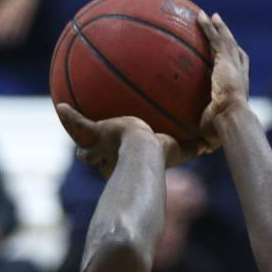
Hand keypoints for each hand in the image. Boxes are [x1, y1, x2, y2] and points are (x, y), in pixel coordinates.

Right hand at [56, 103, 199, 176]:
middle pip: (94, 160)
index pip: (115, 166)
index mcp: (125, 163)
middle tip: (89, 153)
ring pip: (83, 146)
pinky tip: (60, 106)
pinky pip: (77, 124)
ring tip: (66, 126)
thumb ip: (194, 148)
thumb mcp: (179, 150)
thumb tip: (211, 147)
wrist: (142, 150)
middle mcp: (109, 159)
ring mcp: (101, 147)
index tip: (113, 163)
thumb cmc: (159, 155)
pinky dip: (68, 117)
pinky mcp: (96, 133)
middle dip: (92, 156)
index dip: (112, 166)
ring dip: (76, 136)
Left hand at [197, 11, 249, 144]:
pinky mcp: (226, 60)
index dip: (236, 65)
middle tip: (222, 30)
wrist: (232, 120)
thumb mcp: (213, 135)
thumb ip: (207, 139)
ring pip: (226, 41)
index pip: (240, 74)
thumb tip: (200, 150)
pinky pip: (216, 39)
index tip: (230, 59)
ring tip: (210, 16)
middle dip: (230, 40)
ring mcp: (234, 66)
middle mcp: (240, 75)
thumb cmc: (224, 132)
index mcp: (240, 91)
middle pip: (237, 53)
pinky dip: (209, 27)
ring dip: (219, 28)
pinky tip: (200, 16)